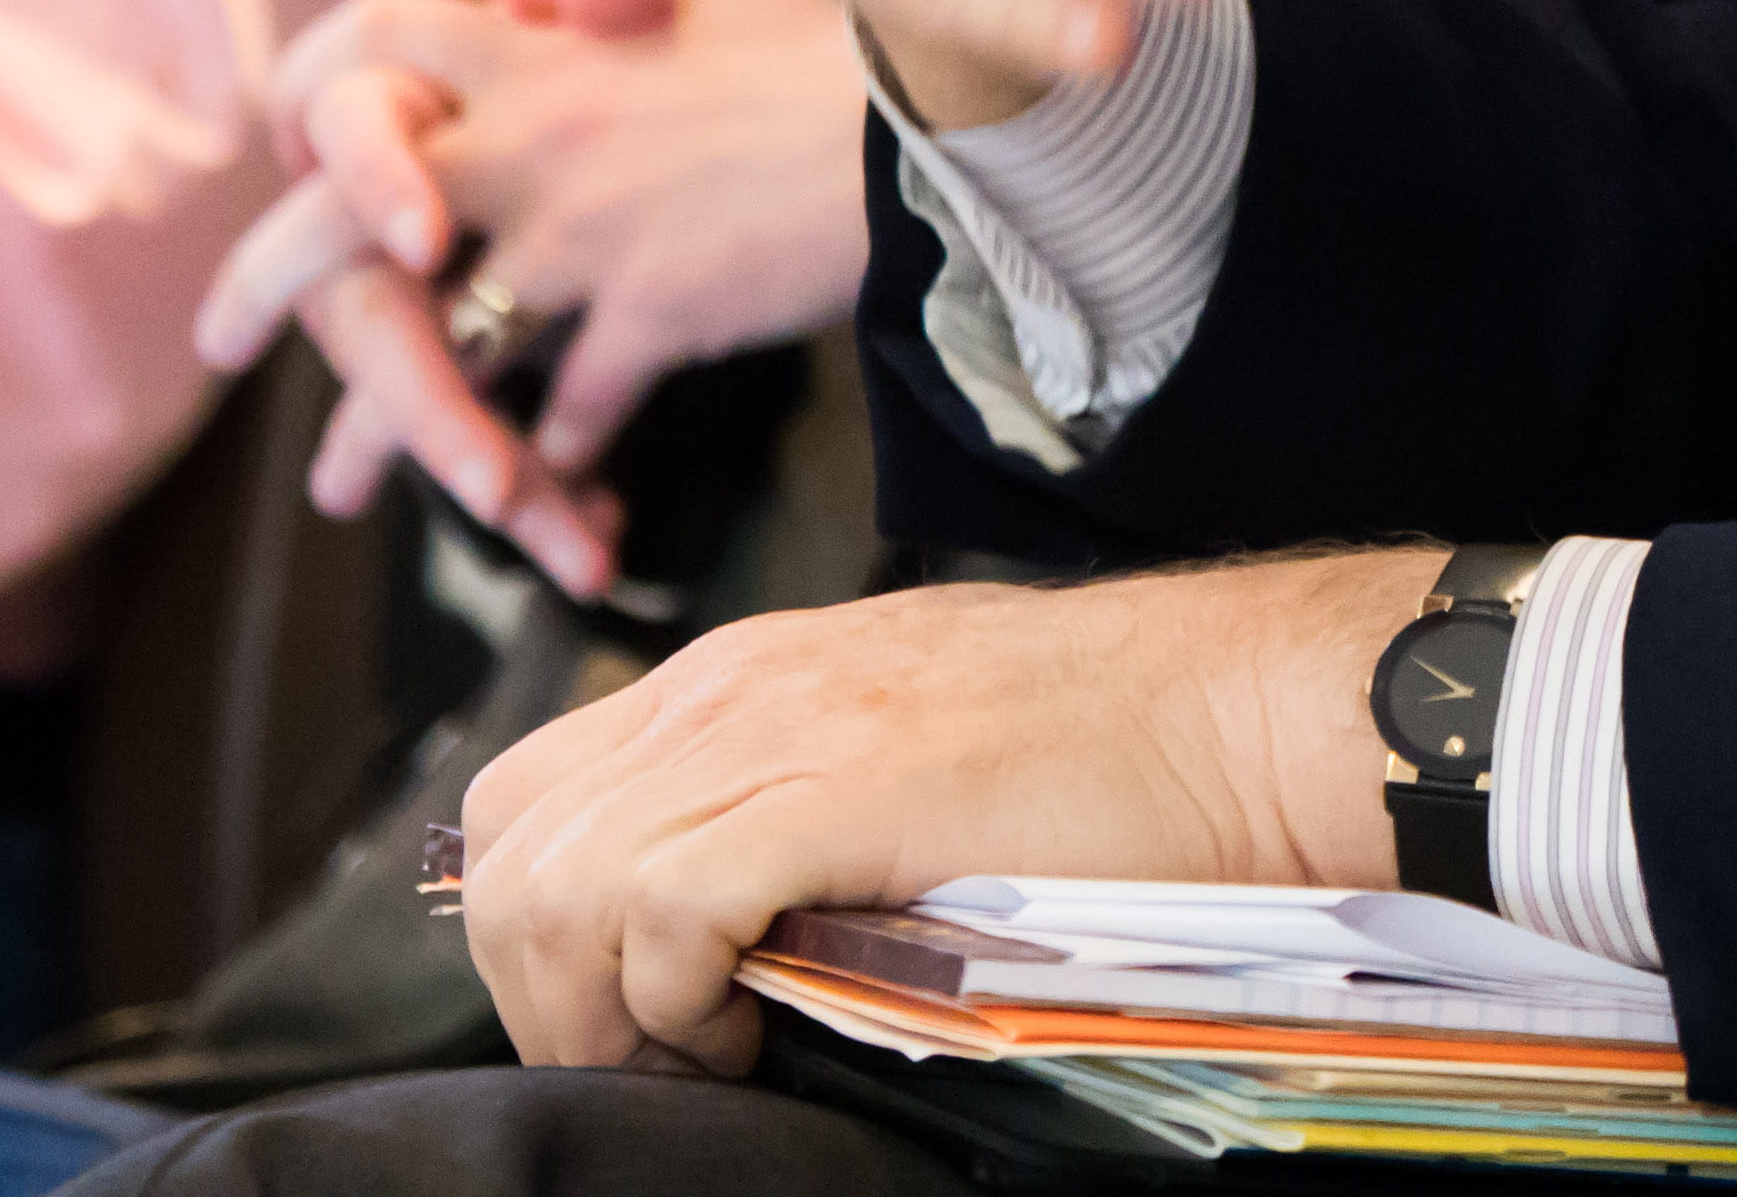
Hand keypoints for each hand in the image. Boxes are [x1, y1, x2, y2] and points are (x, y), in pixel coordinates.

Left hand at [192, 0, 876, 594]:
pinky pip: (564, 409)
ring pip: (436, 346)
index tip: (279, 157)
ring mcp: (587, 236)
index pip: (362, 47)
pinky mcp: (653, 315)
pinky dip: (545, 462)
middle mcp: (534, 139)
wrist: (934, 128)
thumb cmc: (829, 48)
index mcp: (537, 46)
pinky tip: (544, 496)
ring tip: (342, 485)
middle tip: (221, 341)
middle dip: (262, 283)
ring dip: (383, 429)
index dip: (306, 103)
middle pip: (338, 213)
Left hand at [455, 543, 1429, 1068]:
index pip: (525, 799)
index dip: (534, 933)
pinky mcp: (834, 785)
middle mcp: (730, 685)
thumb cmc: (1103, 758)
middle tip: (647, 1059)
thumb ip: (784, 814)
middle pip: (509, 849)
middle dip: (542, 990)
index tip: (617, 1019)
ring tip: (703, 1051)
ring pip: (557, 882)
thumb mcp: (893, 757)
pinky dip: (672, 995)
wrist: (1228, 714)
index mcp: (735, 677)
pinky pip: (658, 904)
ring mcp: (775, 724)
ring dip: (600, 1006)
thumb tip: (701, 946)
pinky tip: (752, 1023)